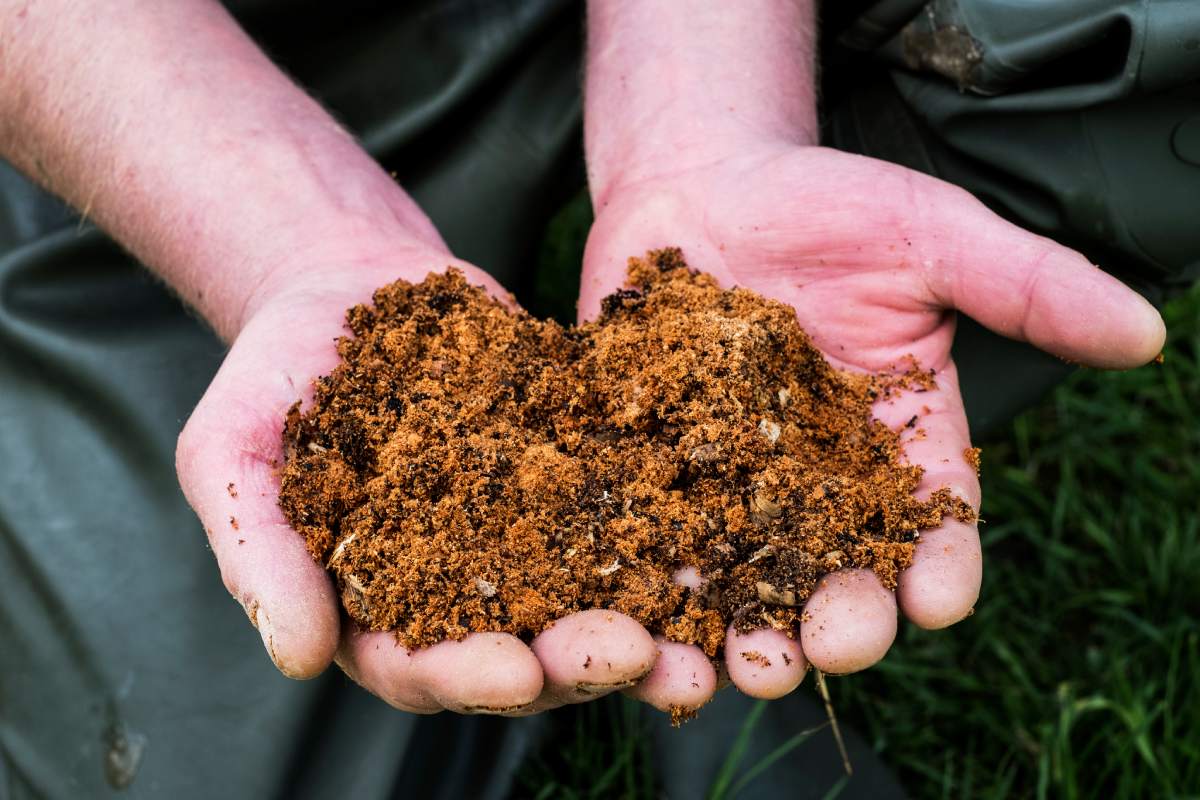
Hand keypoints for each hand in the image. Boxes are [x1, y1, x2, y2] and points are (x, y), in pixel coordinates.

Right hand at [175, 244, 664, 714]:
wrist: (344, 284)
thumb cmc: (271, 375)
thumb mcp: (231, 452)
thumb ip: (258, 551)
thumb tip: (296, 658)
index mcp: (374, 609)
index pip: (422, 665)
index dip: (470, 675)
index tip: (516, 671)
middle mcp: (459, 588)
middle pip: (526, 647)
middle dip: (580, 658)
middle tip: (635, 654)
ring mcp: (524, 533)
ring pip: (591, 591)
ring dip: (646, 618)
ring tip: (696, 634)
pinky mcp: (571, 473)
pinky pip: (627, 505)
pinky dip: (669, 525)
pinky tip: (713, 532)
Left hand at [580, 143, 1165, 706]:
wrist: (704, 182)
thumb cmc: (829, 204)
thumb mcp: (932, 236)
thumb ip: (1026, 287)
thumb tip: (1143, 334)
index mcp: (899, 443)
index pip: (936, 522)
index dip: (942, 566)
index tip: (939, 599)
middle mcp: (818, 481)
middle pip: (838, 572)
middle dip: (839, 618)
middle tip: (828, 647)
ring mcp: (729, 482)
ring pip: (742, 578)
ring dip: (741, 629)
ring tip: (739, 664)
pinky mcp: (652, 468)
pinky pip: (646, 535)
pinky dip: (644, 582)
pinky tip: (640, 616)